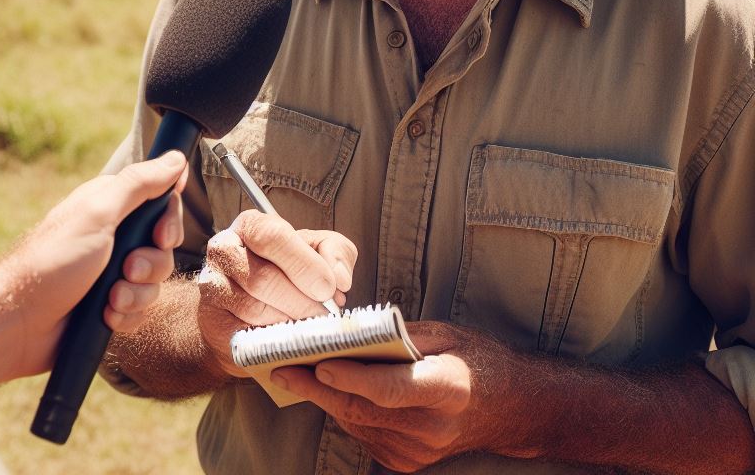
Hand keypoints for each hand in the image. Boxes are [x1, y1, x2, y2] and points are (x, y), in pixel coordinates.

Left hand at [0, 151, 187, 395]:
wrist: (18, 322)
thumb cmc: (53, 261)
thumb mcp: (98, 214)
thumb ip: (139, 184)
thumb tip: (176, 158)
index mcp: (112, 206)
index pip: (162, 203)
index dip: (169, 221)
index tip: (160, 235)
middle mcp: (115, 236)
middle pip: (164, 245)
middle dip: (151, 263)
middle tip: (127, 268)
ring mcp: (113, 272)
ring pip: (155, 281)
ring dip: (136, 293)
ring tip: (110, 299)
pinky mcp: (111, 304)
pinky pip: (141, 310)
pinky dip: (126, 314)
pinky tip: (105, 316)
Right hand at [197, 210, 357, 375]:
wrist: (248, 309)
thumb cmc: (287, 274)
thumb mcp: (316, 252)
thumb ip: (335, 251)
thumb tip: (340, 277)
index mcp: (251, 225)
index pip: (271, 235)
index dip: (303, 263)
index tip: (328, 287)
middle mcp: (224, 249)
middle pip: (264, 277)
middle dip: (302, 301)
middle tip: (325, 314)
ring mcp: (212, 285)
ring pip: (254, 308)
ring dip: (289, 322)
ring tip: (308, 325)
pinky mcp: (212, 321)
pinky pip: (244, 335)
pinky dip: (272, 340)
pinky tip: (286, 338)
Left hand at [269, 321, 516, 471]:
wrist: (512, 410)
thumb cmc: (477, 360)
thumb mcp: (446, 334)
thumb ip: (400, 335)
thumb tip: (352, 332)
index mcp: (447, 388)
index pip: (391, 387)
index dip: (353, 378)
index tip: (320, 365)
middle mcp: (432, 427)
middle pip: (363, 410)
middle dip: (317, 388)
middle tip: (282, 368)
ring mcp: (419, 452)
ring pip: (357, 423)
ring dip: (326, 398)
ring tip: (297, 371)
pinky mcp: (408, 463)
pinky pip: (364, 434)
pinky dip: (346, 411)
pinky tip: (334, 389)